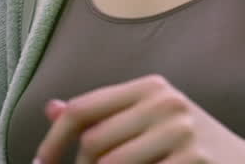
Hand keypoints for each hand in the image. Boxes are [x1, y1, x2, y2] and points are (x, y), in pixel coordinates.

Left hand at [34, 75, 244, 163]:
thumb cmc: (191, 146)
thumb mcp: (150, 120)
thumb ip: (103, 115)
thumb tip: (51, 108)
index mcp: (151, 87)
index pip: (83, 110)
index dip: (53, 142)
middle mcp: (166, 102)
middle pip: (94, 144)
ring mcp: (182, 132)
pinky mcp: (193, 160)